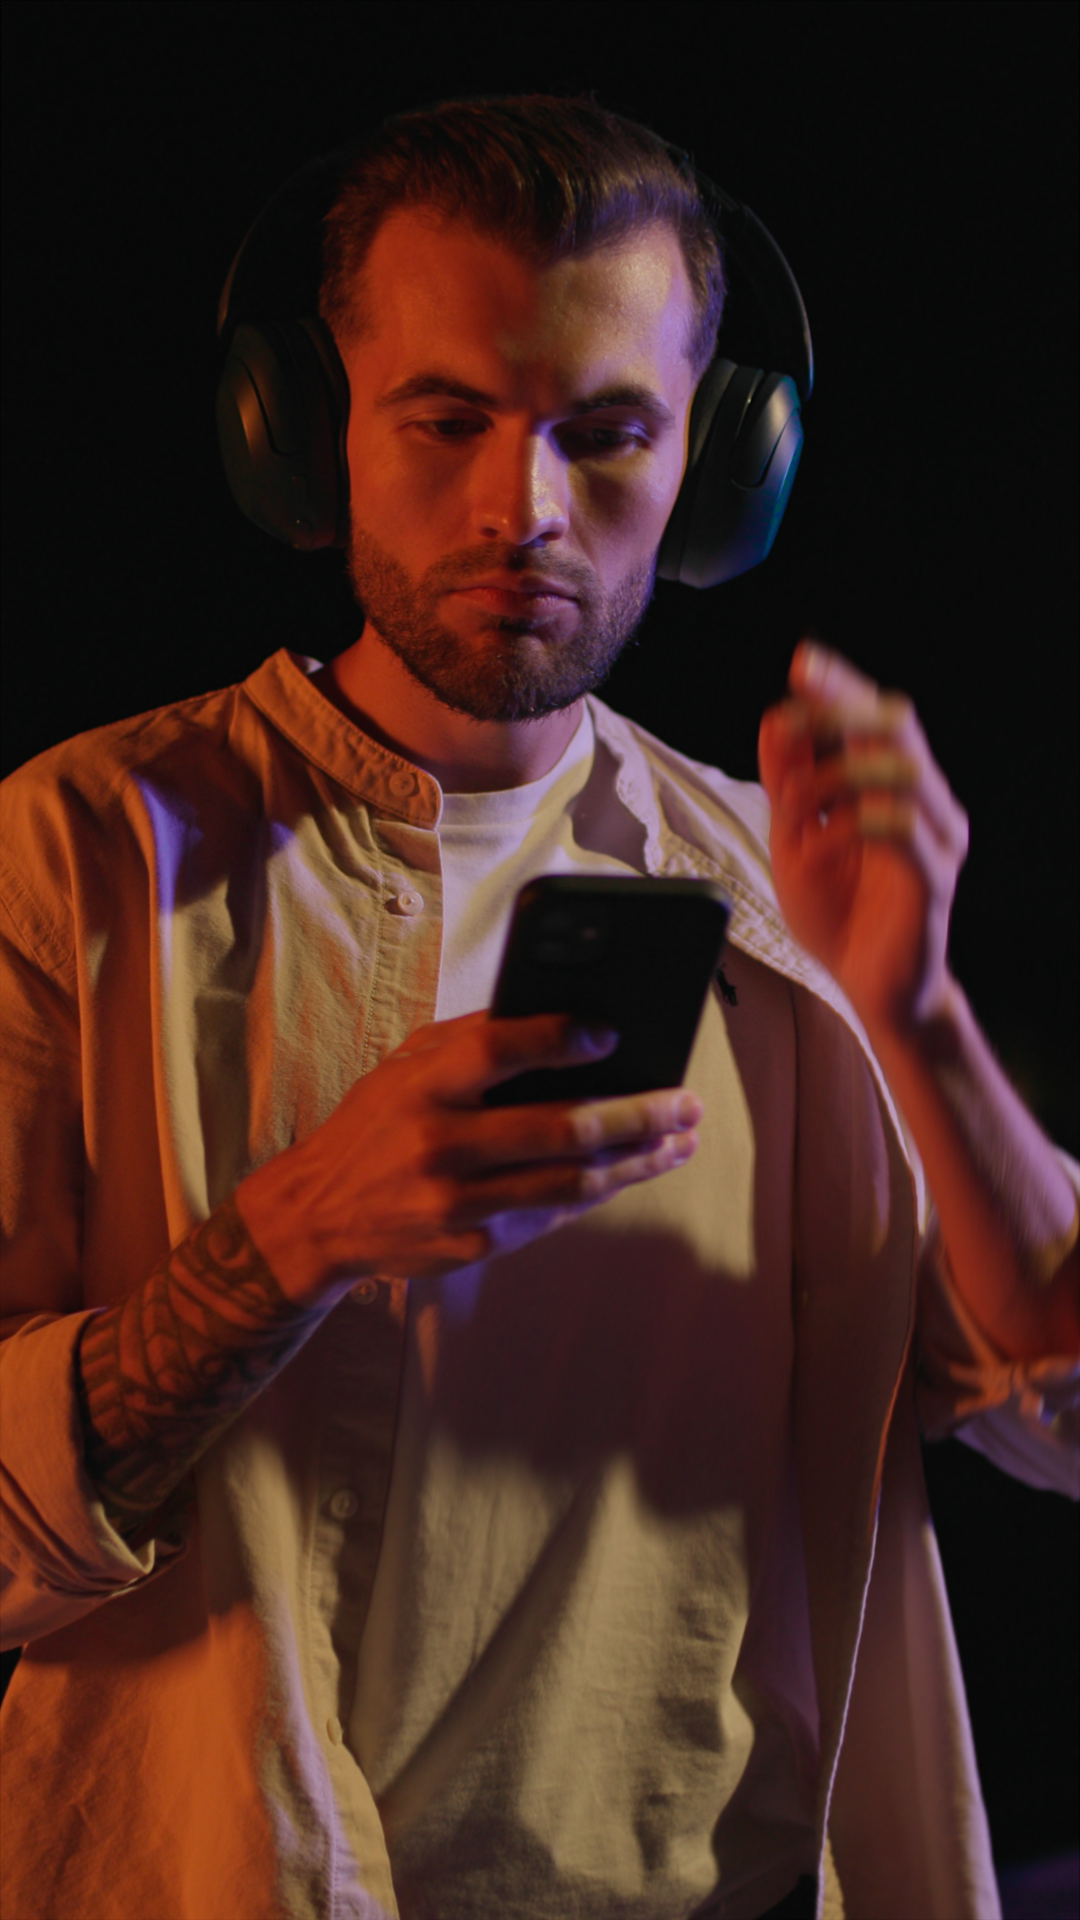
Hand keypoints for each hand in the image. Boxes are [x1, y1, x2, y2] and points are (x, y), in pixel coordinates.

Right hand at [236, 1010, 701, 1306]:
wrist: (316, 1216)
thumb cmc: (374, 1125)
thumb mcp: (404, 1066)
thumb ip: (472, 1039)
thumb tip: (562, 1015)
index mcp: (421, 1086)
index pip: (499, 1048)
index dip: (561, 1038)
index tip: (613, 1032)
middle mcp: (439, 1144)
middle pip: (561, 1128)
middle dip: (638, 1115)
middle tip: (685, 1103)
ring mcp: (456, 1202)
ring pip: (571, 1181)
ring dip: (637, 1161)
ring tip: (678, 1141)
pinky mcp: (469, 1245)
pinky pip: (549, 1214)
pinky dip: (595, 1191)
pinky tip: (629, 1172)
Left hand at [758, 643, 969, 1039]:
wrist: (872, 991)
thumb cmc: (840, 915)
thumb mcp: (794, 839)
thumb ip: (788, 783)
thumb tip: (776, 719)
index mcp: (892, 788)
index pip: (875, 717)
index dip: (841, 686)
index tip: (801, 664)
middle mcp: (924, 804)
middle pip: (896, 728)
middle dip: (843, 708)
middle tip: (798, 707)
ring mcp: (934, 839)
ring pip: (902, 770)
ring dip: (839, 772)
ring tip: (798, 799)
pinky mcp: (933, 879)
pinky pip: (903, 829)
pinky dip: (858, 819)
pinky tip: (827, 832)